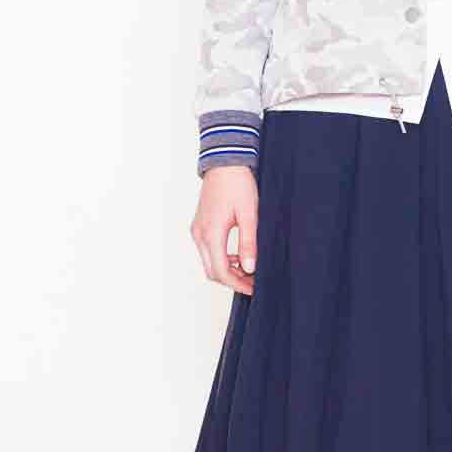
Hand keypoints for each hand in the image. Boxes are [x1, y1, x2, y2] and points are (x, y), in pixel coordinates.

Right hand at [191, 166, 259, 295]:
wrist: (225, 162)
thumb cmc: (238, 184)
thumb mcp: (249, 214)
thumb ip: (248, 243)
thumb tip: (249, 268)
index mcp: (211, 233)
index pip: (221, 272)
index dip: (238, 284)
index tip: (254, 288)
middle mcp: (199, 234)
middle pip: (212, 271)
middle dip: (232, 280)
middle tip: (253, 282)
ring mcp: (197, 230)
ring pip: (209, 262)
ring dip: (227, 270)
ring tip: (249, 269)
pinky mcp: (199, 226)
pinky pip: (207, 251)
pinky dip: (221, 258)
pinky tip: (238, 255)